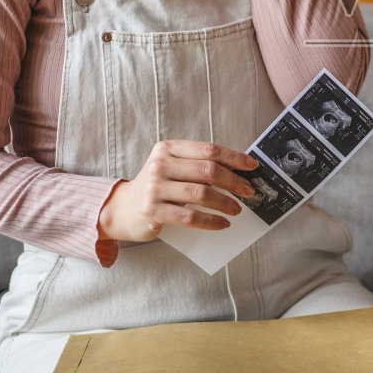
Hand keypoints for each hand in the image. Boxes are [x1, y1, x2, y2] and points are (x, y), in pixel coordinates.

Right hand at [96, 140, 259, 241]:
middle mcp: (160, 165)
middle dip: (234, 181)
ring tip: (236, 209)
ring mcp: (155, 188)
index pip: (208, 149)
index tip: (252, 166)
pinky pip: (190, 217)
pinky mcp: (153, 211)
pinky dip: (211, 221)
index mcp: (168, 149)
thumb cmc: (156, 188)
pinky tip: (222, 223)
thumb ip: (197, 166)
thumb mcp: (172, 168)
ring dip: (225, 203)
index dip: (234, 157)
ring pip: (201, 194)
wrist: (120, 210)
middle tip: (248, 191)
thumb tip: (237, 171)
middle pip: (208, 170)